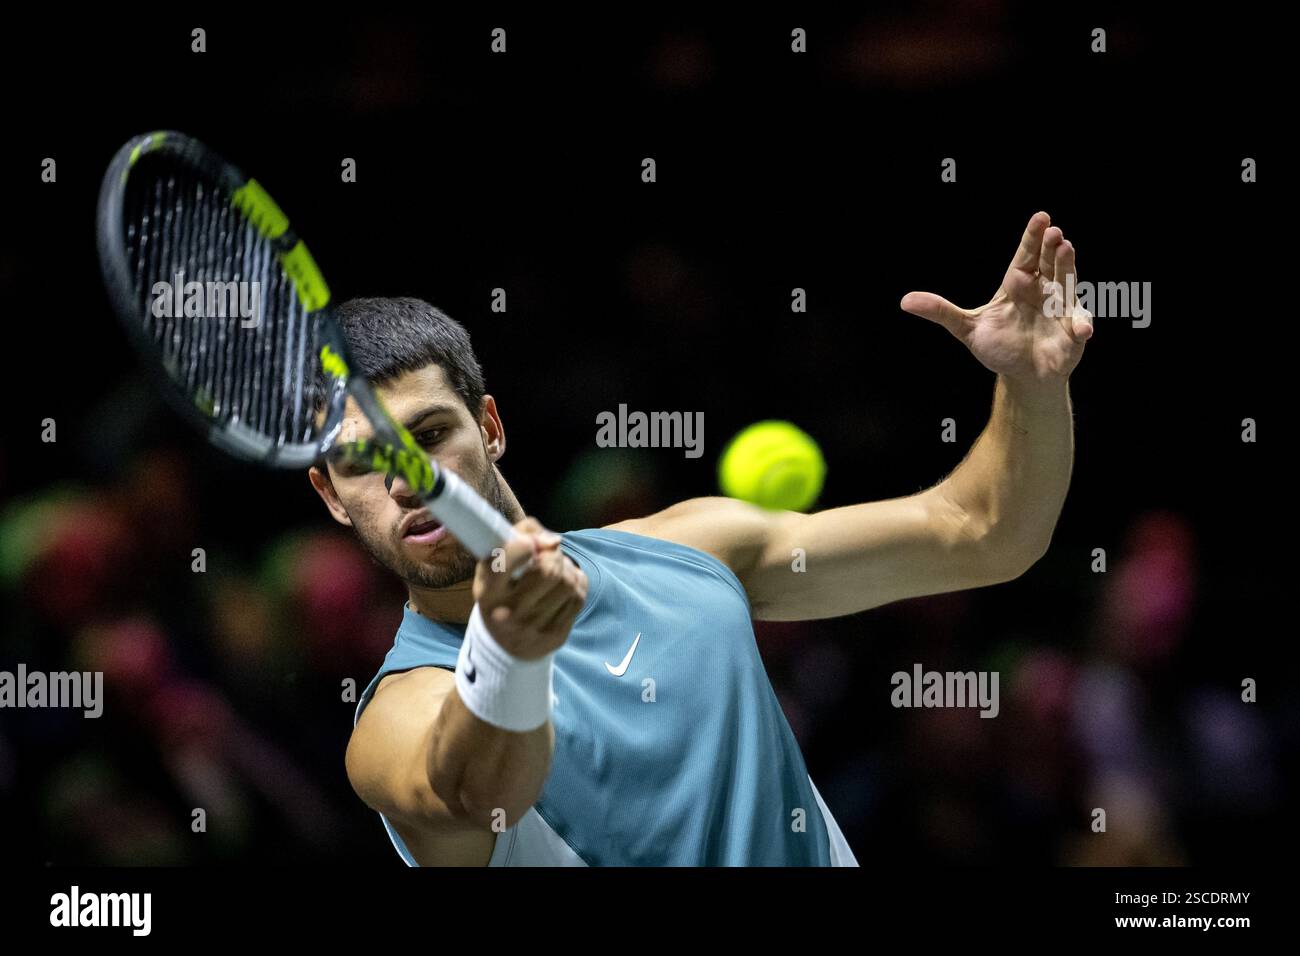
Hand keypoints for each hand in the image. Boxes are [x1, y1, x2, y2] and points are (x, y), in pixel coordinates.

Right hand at [472, 517, 587, 659]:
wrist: (505, 642)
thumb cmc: (501, 590)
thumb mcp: (494, 564)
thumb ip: (519, 535)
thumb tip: (553, 540)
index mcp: (487, 592)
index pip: (505, 562)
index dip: (524, 544)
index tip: (529, 543)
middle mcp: (508, 613)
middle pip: (549, 571)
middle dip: (553, 554)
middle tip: (548, 553)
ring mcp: (533, 627)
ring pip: (568, 582)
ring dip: (566, 567)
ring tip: (557, 568)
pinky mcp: (555, 635)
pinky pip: (578, 596)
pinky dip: (576, 581)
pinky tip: (564, 583)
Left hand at [899, 211, 1093, 384]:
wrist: (1022, 375)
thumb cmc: (999, 346)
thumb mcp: (967, 328)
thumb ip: (941, 312)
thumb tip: (905, 301)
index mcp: (1018, 285)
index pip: (1026, 256)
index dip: (1032, 237)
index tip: (1041, 217)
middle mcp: (1043, 291)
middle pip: (1049, 263)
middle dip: (1052, 247)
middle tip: (1054, 232)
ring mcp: (1060, 310)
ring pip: (1067, 284)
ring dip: (1068, 268)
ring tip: (1067, 249)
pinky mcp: (1073, 333)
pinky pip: (1079, 326)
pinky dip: (1082, 326)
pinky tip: (1081, 329)